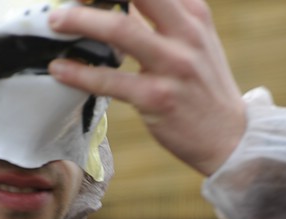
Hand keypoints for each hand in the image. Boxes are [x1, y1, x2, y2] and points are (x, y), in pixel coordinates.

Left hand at [48, 0, 246, 175]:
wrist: (230, 137)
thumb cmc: (204, 89)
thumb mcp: (195, 43)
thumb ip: (163, 21)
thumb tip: (117, 5)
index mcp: (194, 14)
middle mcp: (186, 34)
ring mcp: (172, 66)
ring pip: (119, 30)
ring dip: (81, 21)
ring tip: (55, 23)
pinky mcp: (157, 98)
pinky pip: (110, 80)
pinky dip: (79, 73)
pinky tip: (59, 70)